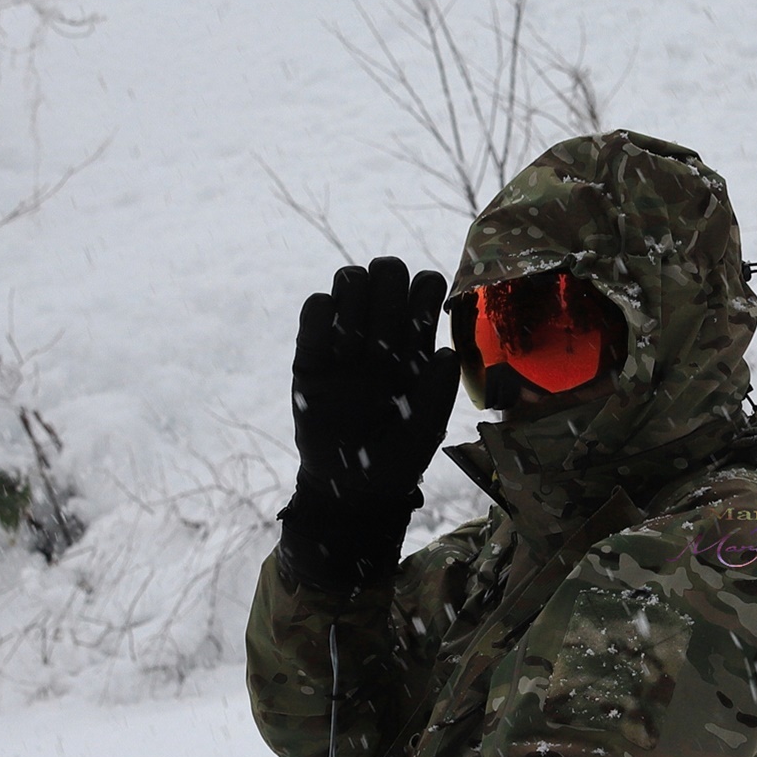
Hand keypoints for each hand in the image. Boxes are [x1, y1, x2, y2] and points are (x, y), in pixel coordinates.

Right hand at [278, 256, 459, 590]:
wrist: (350, 486)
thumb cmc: (396, 459)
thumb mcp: (425, 433)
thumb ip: (438, 395)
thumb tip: (446, 353)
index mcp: (416, 344)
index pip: (425, 287)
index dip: (424, 289)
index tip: (419, 321)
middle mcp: (382, 334)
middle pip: (387, 271)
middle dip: (386, 285)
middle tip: (382, 334)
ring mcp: (344, 340)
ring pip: (349, 278)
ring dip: (353, 299)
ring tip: (353, 350)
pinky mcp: (310, 354)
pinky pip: (314, 308)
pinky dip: (320, 314)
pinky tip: (328, 353)